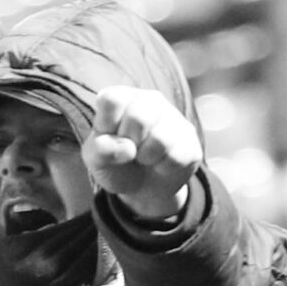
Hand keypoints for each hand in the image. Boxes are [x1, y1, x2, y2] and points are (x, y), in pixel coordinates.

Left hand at [83, 85, 203, 222]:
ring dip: (146, 157)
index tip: (108, 136)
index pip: (111, 99)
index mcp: (121, 97)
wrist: (142, 187)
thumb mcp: (96, 160)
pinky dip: (162, 168)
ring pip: (160, 137)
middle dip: (128, 143)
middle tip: (128, 150)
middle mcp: (149, 99)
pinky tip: (160, 164)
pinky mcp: (190, 139)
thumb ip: (100, 150)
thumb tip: (126, 148)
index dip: (107, 125)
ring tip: (143, 157)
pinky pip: (176, 156)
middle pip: (138, 117)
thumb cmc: (115, 164)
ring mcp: (174, 117)